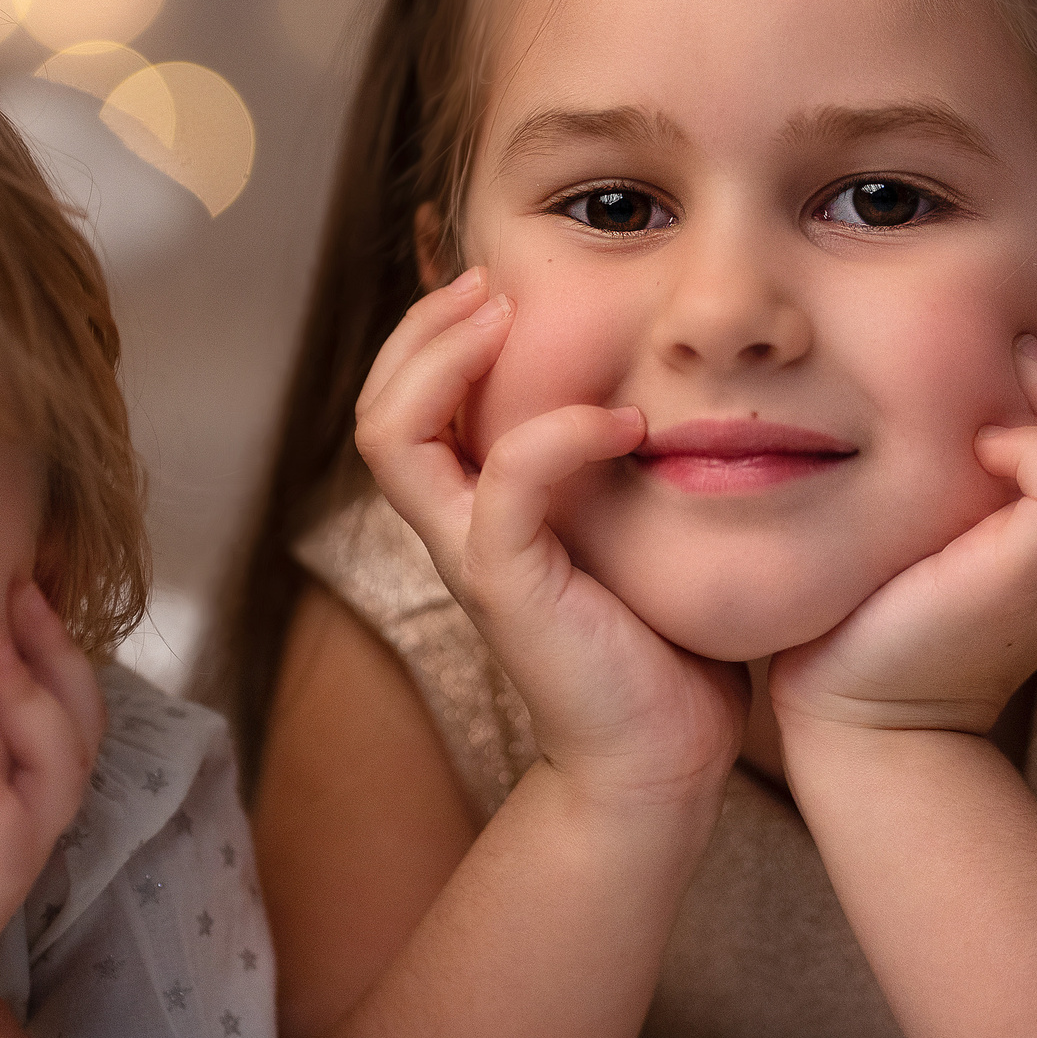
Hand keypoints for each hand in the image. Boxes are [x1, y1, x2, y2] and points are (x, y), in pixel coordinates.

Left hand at [0, 580, 102, 1037]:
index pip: (70, 691)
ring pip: (56, 768)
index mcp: (26, 774)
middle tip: (11, 588)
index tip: (18, 571)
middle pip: (78, 716)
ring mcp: (15, 854)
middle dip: (49, 647)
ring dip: (25, 700)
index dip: (54, 633)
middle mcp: (35, 808)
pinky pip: (4, 841)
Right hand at [355, 269, 748, 811]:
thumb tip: (660, 365)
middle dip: (423, 328)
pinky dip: (556, 434)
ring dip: (444, 356)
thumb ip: (613, 453)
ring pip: (394, 434)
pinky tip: (623, 421)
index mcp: (468, 505)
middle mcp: (451, 525)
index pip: (401, 400)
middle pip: (376, 406)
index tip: (499, 283)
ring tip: (509, 316)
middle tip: (491, 283)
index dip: (429, 332)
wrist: (660, 755)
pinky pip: (503, 486)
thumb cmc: (656, 635)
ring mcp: (471, 555)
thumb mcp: (626, 518)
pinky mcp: (510, 588)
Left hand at [769, 307, 1036, 740]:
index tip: (1032, 350)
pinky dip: (1033, 448)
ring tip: (998, 414)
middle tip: (1018, 366)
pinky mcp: (1031, 575)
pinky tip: (977, 455)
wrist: (861, 706)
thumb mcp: (960, 503)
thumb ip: (1001, 444)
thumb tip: (1018, 342)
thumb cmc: (890, 596)